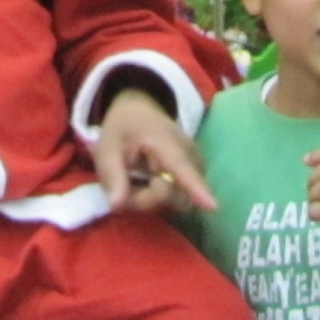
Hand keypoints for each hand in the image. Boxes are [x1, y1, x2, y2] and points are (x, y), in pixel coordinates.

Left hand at [95, 87, 214, 214]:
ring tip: (135, 179)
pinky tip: (149, 180)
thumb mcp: (106, 149)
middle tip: (121, 185)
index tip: (214, 206)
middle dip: (144, 199)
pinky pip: (179, 198)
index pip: (181, 168)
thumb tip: (117, 206)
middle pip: (172, 196)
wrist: (140, 112)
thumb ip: (112, 177)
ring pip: (176, 201)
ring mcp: (197, 165)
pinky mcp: (197, 174)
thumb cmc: (123, 129)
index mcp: (164, 140)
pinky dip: (159, 196)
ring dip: (150, 199)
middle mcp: (189, 153)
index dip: (196, 188)